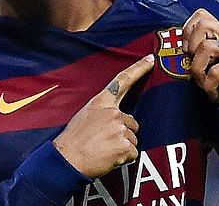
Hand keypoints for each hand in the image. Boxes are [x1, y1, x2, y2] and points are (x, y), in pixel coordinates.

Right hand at [53, 55, 153, 177]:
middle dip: (123, 133)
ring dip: (122, 147)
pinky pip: (132, 153)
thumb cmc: (73, 140)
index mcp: (101, 102)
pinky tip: (109, 157)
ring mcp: (120, 128)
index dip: (138, 69)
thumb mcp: (85, 116)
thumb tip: (117, 119)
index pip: (122, 81)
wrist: (67, 159)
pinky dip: (123, 158)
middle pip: (132, 122)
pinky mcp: (124, 145)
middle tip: (104, 142)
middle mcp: (113, 112)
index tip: (151, 59)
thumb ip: (102, 113)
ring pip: (133, 139)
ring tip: (104, 150)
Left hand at [182, 9, 218, 107]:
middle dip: (191, 46)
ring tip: (202, 79)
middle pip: (203, 24)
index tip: (186, 50)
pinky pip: (215, 70)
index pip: (201, 15)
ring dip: (197, 67)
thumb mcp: (206, 63)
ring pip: (206, 47)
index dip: (188, 30)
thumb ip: (196, 50)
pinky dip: (208, 82)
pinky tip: (211, 88)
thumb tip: (176, 45)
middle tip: (193, 64)